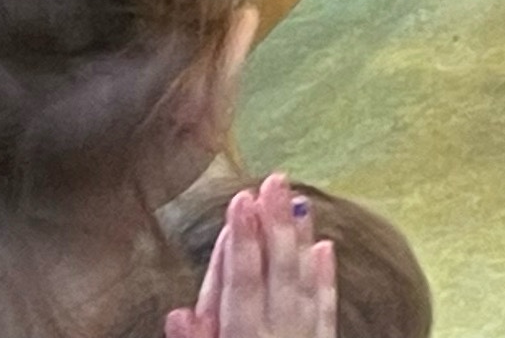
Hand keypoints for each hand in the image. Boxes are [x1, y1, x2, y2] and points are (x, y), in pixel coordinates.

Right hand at [165, 174, 337, 337]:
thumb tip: (177, 313)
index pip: (240, 282)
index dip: (241, 240)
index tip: (241, 199)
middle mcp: (274, 335)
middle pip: (277, 272)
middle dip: (274, 224)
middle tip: (274, 181)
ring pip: (303, 282)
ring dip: (300, 240)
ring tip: (299, 200)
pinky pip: (327, 310)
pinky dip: (324, 278)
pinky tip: (324, 247)